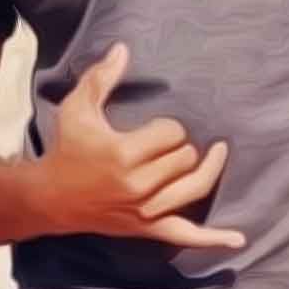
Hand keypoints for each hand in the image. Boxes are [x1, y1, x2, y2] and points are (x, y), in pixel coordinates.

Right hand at [39, 42, 244, 249]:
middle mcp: (138, 185)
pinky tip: (237, 239)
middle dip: (183, 145)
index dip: (169, 126)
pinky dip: (212, 239)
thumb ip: (102, 77)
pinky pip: (185, 236)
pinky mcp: (147, 228)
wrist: (50, 198)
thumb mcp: (77, 107)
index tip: (156, 125)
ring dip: (207, 170)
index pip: (173, 133)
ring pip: (194, 188)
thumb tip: (123, 48)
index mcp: (123, 154)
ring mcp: (145, 211)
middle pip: (186, 159)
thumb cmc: (66, 147)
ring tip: (218, 152)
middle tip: (170, 141)